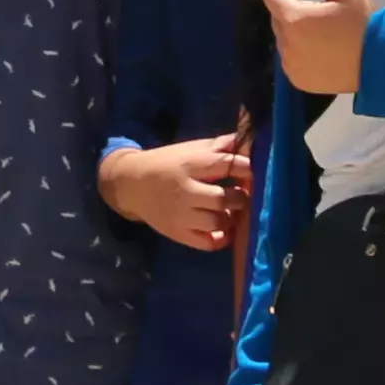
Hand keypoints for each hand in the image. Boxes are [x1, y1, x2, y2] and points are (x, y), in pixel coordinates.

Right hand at [99, 128, 249, 252]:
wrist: (132, 184)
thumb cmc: (167, 163)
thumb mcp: (189, 149)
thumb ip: (218, 146)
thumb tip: (246, 141)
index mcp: (189, 165)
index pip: (225, 166)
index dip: (245, 169)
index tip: (251, 171)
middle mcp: (185, 191)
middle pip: (222, 199)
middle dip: (241, 197)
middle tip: (242, 194)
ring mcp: (181, 215)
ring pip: (217, 222)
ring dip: (232, 217)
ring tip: (232, 211)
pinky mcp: (178, 233)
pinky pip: (207, 243)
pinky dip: (222, 239)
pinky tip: (225, 229)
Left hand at [260, 0, 366, 100]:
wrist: (381, 63)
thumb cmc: (363, 22)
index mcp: (293, 19)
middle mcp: (286, 44)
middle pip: (277, 16)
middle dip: (292, 8)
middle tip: (321, 11)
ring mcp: (290, 65)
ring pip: (283, 38)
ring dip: (296, 30)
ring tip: (324, 32)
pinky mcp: (299, 81)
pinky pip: (290, 59)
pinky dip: (300, 51)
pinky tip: (323, 51)